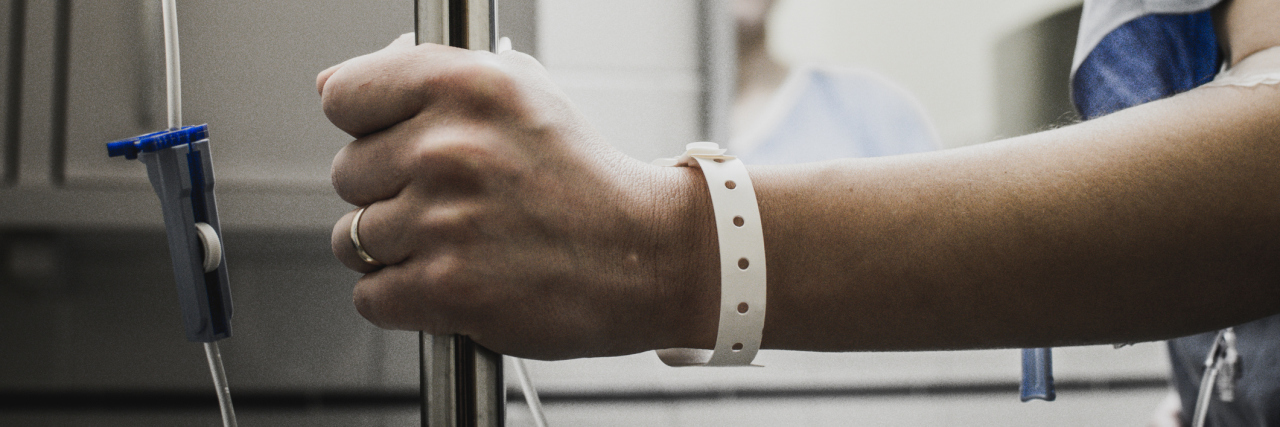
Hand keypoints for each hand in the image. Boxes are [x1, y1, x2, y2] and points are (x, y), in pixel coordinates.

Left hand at [318, 35, 717, 359]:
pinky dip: (403, 298)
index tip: (390, 142)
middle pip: (346, 173)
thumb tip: (332, 85)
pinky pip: (371, 295)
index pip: (343, 96)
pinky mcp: (447, 288)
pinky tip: (452, 281)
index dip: (365, 124)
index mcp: (466, 86)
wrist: (645, 256)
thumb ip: (429, 77)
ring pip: (353, 239)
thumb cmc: (584, 178)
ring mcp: (445, 221)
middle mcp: (450, 148)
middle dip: (387, 192)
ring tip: (458, 244)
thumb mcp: (522, 94)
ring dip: (395, 249)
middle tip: (449, 203)